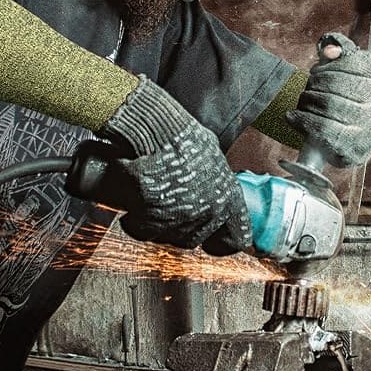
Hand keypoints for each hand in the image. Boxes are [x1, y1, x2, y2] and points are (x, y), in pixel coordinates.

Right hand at [101, 76, 250, 254]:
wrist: (154, 127)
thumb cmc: (181, 136)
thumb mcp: (212, 157)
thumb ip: (216, 185)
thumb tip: (214, 194)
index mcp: (229, 197)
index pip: (236, 238)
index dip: (222, 242)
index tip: (212, 243)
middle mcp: (209, 211)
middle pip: (193, 240)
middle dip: (179, 228)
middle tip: (168, 208)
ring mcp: (180, 217)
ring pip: (167, 237)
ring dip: (157, 224)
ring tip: (151, 199)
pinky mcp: (152, 217)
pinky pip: (142, 230)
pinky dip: (135, 220)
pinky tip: (135, 202)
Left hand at [286, 33, 370, 167]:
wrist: (369, 134)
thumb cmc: (361, 96)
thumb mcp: (359, 67)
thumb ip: (343, 50)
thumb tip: (328, 50)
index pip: (349, 63)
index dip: (326, 68)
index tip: (316, 72)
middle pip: (335, 84)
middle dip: (314, 84)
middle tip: (309, 87)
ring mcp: (370, 128)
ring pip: (328, 105)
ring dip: (307, 100)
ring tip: (304, 101)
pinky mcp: (355, 148)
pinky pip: (323, 130)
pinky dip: (303, 121)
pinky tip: (294, 116)